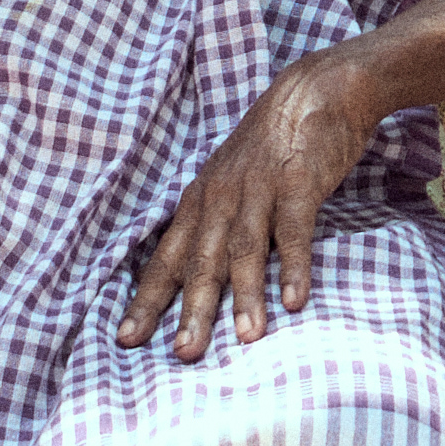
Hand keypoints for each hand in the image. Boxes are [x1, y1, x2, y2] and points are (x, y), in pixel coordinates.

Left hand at [122, 53, 386, 360]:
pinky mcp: (299, 183)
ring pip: (245, 249)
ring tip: (246, 337)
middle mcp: (221, 197)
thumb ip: (218, 223)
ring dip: (245, 294)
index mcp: (200, 200)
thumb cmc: (274, 144)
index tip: (126, 339)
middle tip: (183, 354)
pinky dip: (294, 265)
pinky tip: (294, 300)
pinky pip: (294, 230)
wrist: (317, 90)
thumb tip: (204, 275)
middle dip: (191, 310)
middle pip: (202, 261)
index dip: (147, 299)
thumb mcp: (232, 179)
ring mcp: (259, 189)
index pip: (167, 257)